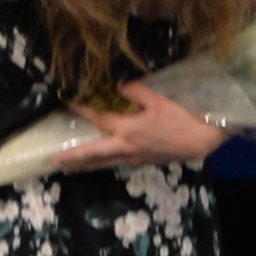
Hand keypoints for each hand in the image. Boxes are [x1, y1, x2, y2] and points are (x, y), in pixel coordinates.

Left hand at [48, 85, 225, 170]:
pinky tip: (101, 164)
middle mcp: (126, 147)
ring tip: (71, 169)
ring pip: (104, 164)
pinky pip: (117, 164)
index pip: (99, 119)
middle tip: (55, 161)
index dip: (83, 110)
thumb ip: (135, 92)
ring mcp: (134, 158)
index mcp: (128, 130)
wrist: (200, 141)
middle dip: (73, 156)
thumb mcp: (158, 100)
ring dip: (86, 166)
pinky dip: (104, 165)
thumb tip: (118, 86)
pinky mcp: (142, 163)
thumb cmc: (181, 119)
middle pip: (94, 153)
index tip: (70, 104)